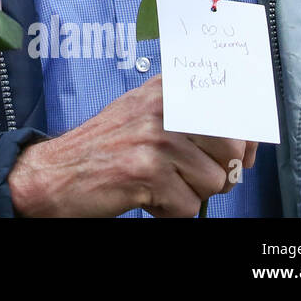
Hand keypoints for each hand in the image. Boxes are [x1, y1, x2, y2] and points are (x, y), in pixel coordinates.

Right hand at [7, 75, 257, 217]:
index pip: (233, 106)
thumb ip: (187, 113)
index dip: (246, 138)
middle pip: (233, 151)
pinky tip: (146, 196)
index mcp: (167, 89)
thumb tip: (245, 136)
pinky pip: (189, 207)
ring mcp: (155, 138)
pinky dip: (170, 211)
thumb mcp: (143, 112)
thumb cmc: (103, 147)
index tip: (244, 151)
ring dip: (189, 194)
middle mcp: (163, 106)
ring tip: (158, 183)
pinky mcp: (147, 171)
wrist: (55, 173)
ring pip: (214, 183)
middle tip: (187, 176)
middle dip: (217, 174)